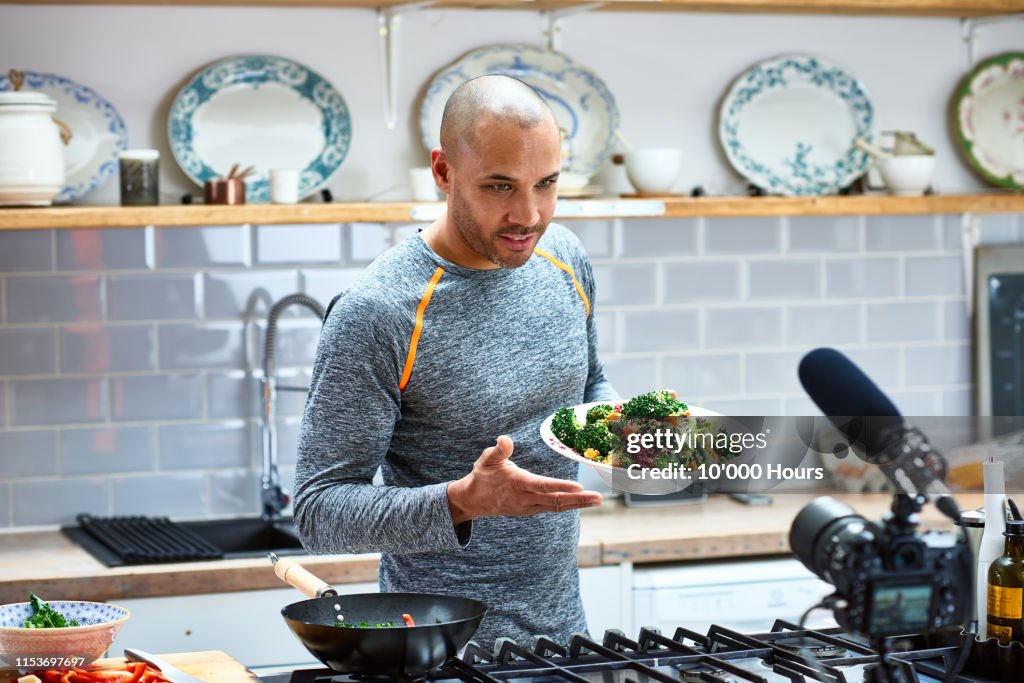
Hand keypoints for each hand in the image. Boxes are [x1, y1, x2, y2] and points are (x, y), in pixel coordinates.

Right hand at [447, 435, 602, 523]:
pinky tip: (582, 501)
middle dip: (578, 499)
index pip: (542, 485)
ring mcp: (529, 506)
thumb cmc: (482, 476)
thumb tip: (505, 439)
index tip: (579, 486)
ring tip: (597, 500)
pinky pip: (553, 507)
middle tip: (598, 498)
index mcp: (517, 483)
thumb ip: (498, 450)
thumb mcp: (486, 460)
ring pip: (557, 506)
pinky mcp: (532, 509)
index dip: (561, 486)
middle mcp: (526, 498)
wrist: (474, 501)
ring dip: (578, 503)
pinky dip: (569, 504)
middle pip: (556, 500)